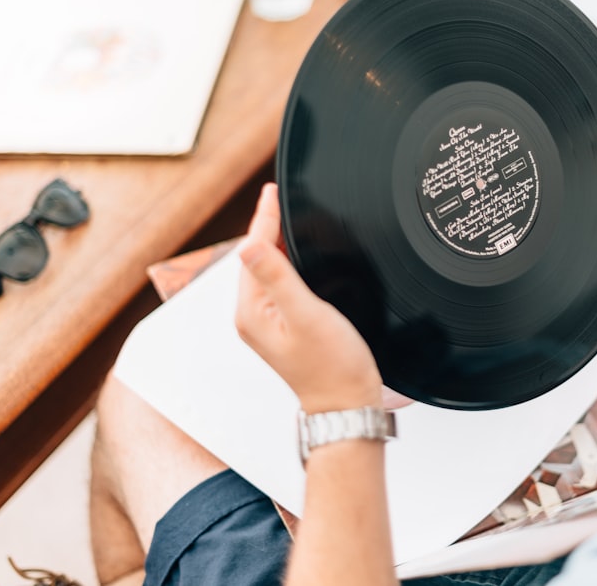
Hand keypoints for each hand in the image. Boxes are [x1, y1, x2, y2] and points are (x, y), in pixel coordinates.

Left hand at [235, 183, 382, 413]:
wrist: (347, 405)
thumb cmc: (332, 368)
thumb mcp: (306, 315)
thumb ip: (277, 277)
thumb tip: (249, 243)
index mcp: (251, 312)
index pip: (254, 252)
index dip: (265, 218)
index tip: (272, 191)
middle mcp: (254, 316)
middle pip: (258, 257)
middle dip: (269, 226)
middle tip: (279, 195)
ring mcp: (268, 322)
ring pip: (269, 270)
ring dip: (278, 243)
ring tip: (287, 215)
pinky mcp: (285, 326)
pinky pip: (281, 283)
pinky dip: (288, 262)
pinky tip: (299, 253)